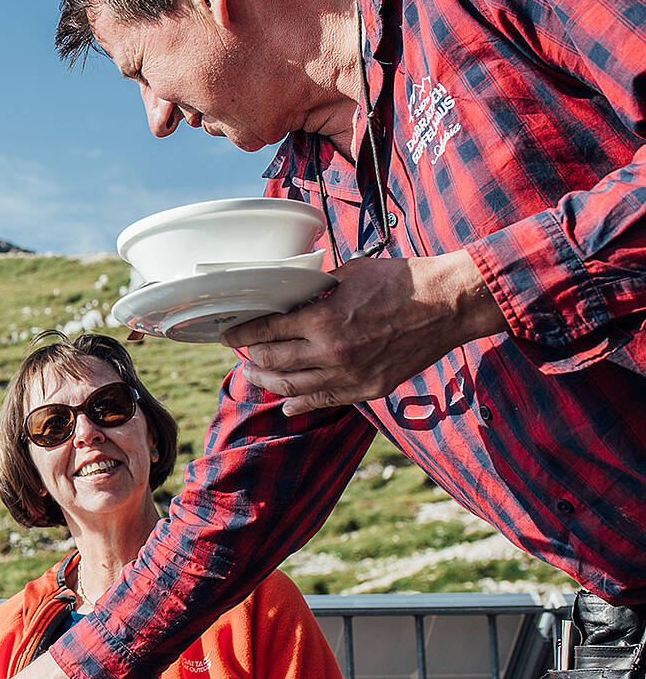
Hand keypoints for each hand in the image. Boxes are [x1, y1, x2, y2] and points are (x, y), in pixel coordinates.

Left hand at [220, 250, 506, 415]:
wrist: (449, 303)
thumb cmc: (402, 281)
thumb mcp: (349, 273)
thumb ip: (316, 289)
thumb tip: (288, 294)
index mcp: (323, 319)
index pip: (266, 331)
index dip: (241, 334)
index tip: (229, 335)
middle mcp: (332, 352)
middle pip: (273, 362)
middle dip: (251, 359)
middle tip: (243, 355)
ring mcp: (351, 375)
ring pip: (293, 387)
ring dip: (268, 382)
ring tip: (255, 376)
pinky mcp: (369, 389)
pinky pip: (325, 402)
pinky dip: (300, 405)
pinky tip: (286, 404)